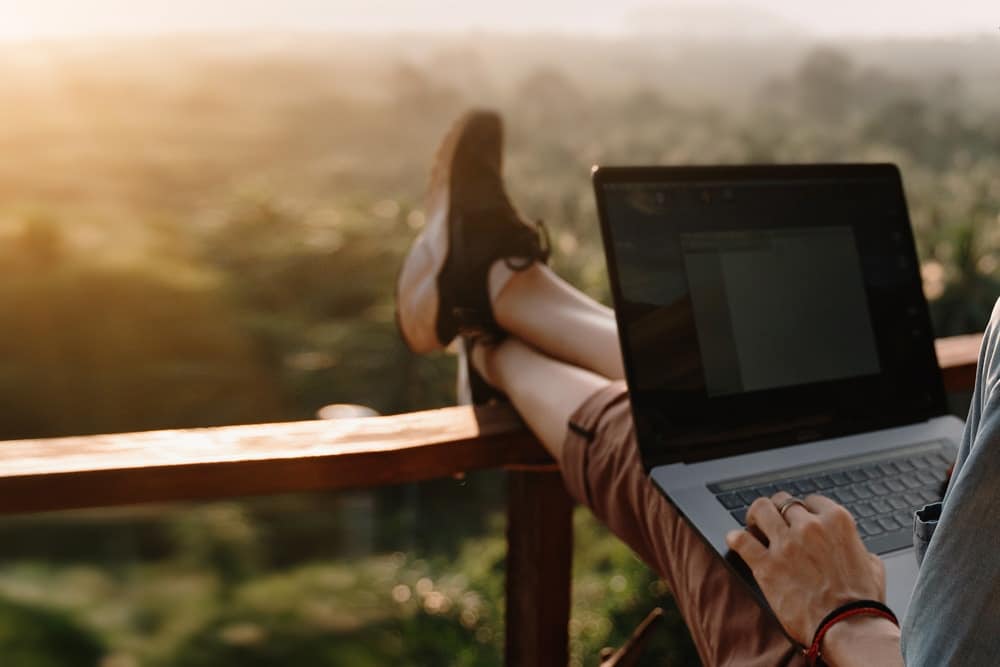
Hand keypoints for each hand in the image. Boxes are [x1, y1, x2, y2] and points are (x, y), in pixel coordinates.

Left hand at [726, 492, 885, 645]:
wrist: (848, 628)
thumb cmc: (862, 602)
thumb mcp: (871, 564)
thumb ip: (856, 546)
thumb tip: (849, 545)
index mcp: (837, 522)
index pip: (811, 501)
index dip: (803, 509)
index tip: (798, 518)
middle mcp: (809, 526)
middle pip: (783, 502)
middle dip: (778, 510)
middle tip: (774, 521)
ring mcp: (786, 544)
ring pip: (760, 510)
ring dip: (755, 516)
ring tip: (754, 526)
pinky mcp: (766, 565)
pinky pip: (741, 540)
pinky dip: (735, 538)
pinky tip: (734, 540)